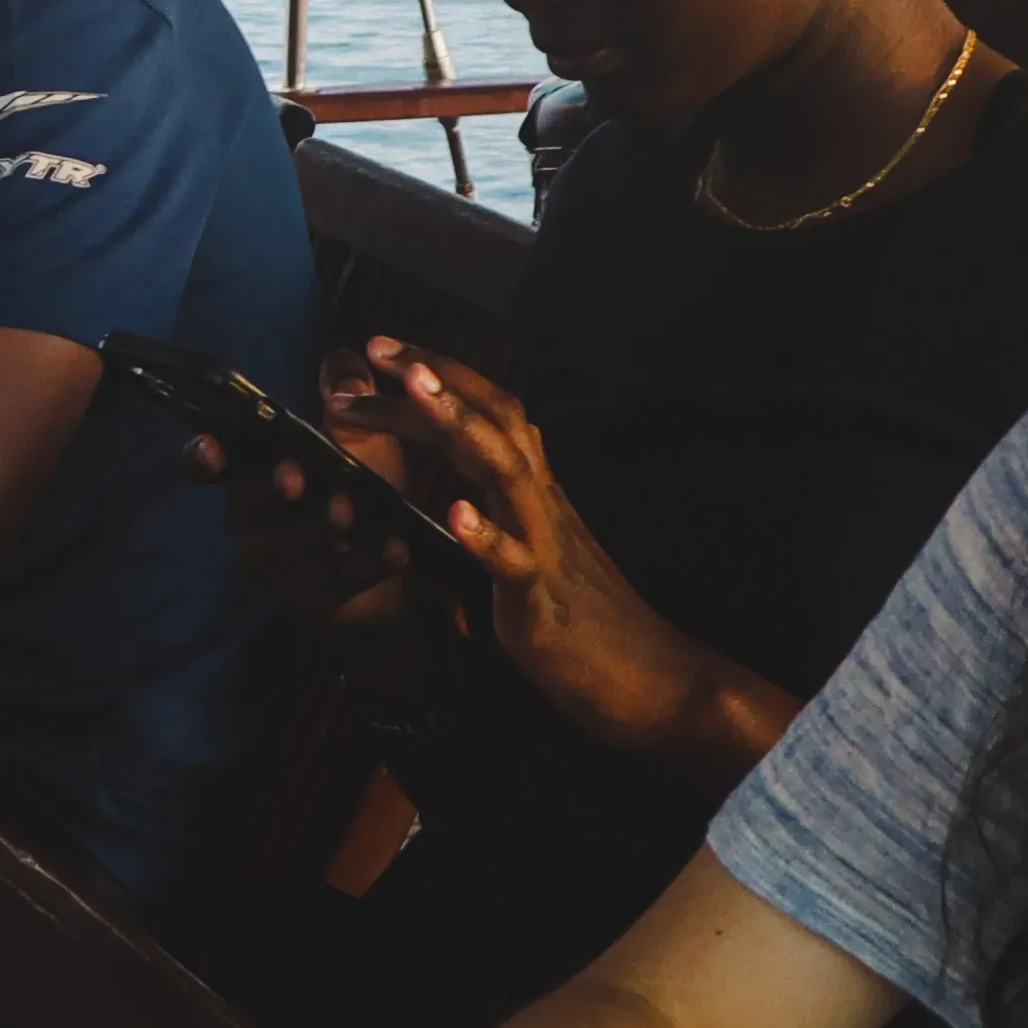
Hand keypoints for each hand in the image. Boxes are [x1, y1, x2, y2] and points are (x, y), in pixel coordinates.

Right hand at [190, 398, 437, 632]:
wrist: (383, 581)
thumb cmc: (359, 495)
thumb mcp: (358, 445)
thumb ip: (348, 401)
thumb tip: (347, 362)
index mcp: (254, 476)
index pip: (210, 467)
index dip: (201, 457)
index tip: (211, 445)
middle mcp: (256, 520)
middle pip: (249, 504)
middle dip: (270, 489)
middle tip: (293, 476)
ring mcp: (283, 565)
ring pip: (293, 545)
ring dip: (319, 526)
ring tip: (348, 510)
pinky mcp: (318, 599)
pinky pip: (345, 579)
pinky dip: (373, 561)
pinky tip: (399, 549)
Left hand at [340, 337, 740, 761]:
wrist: (650, 678)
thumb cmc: (584, 622)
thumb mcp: (535, 550)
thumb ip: (503, 514)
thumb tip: (458, 489)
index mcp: (535, 492)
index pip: (490, 413)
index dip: (441, 376)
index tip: (384, 350)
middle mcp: (542, 503)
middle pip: (493, 420)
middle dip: (435, 379)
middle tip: (376, 348)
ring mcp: (546, 546)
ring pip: (504, 471)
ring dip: (457, 425)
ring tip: (414, 388)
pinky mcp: (543, 599)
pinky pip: (516, 562)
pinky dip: (486, 535)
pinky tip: (455, 514)